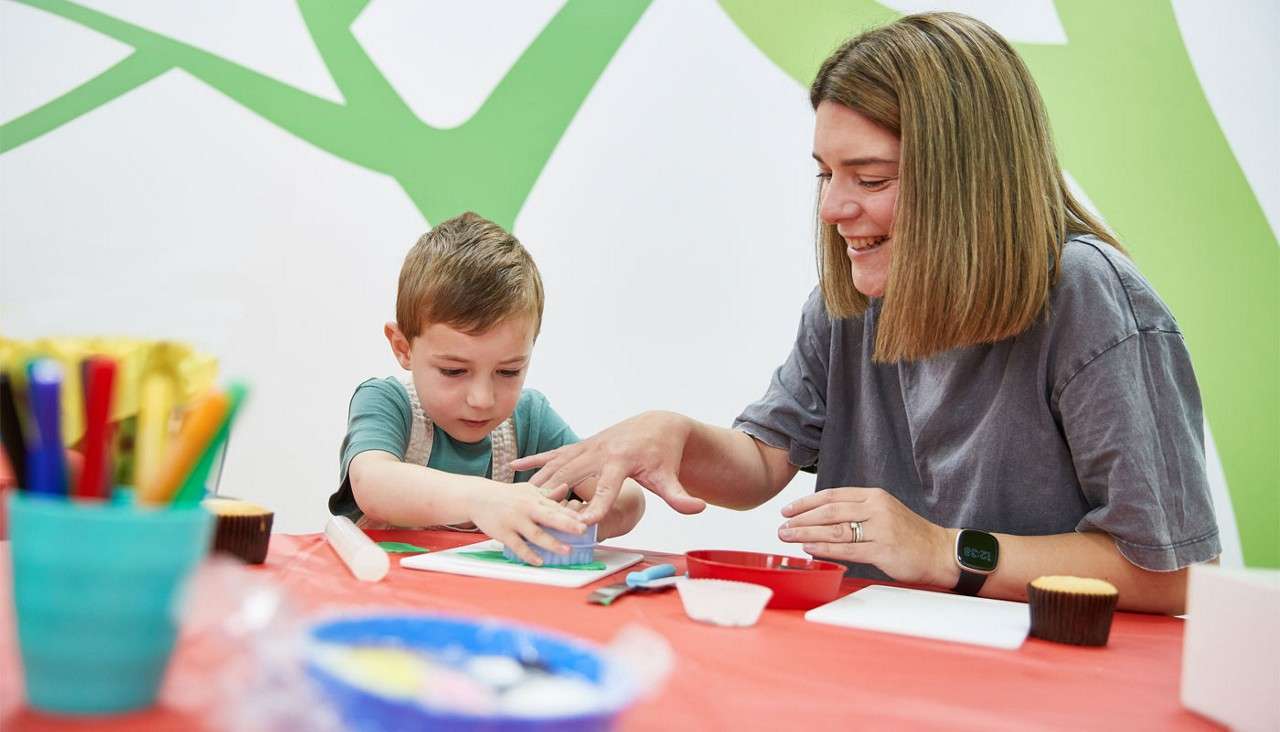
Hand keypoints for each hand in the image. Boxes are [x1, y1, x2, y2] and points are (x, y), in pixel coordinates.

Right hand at [467, 482, 583, 565]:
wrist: (478, 497)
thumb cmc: (507, 494)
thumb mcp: (528, 490)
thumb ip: (547, 493)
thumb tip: (566, 488)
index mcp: (535, 498)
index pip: (557, 507)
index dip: (572, 515)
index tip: (588, 521)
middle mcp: (526, 508)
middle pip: (549, 517)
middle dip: (567, 524)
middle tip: (583, 531)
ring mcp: (514, 521)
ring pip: (535, 534)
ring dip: (552, 543)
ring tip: (566, 551)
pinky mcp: (503, 532)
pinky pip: (518, 545)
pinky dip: (528, 554)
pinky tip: (539, 561)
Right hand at [510, 411, 705, 523]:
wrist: (656, 425)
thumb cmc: (663, 454)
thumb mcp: (671, 476)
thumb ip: (680, 496)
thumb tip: (699, 508)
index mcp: (621, 460)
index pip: (606, 486)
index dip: (595, 505)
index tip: (584, 524)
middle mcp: (599, 451)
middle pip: (573, 475)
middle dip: (556, 495)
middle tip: (538, 516)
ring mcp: (586, 447)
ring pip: (557, 464)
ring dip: (539, 482)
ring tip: (520, 502)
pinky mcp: (580, 446)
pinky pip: (553, 453)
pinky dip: (534, 461)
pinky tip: (514, 470)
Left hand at [777, 487, 954, 586]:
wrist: (940, 552)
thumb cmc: (909, 535)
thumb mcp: (884, 512)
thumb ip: (857, 511)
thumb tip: (822, 517)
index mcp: (874, 496)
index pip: (832, 495)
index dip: (806, 502)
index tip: (787, 510)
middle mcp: (876, 508)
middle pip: (829, 511)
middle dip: (801, 518)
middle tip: (782, 526)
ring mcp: (880, 529)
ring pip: (835, 529)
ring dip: (806, 533)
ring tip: (788, 537)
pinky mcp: (884, 550)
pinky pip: (847, 549)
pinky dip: (824, 548)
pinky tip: (809, 549)